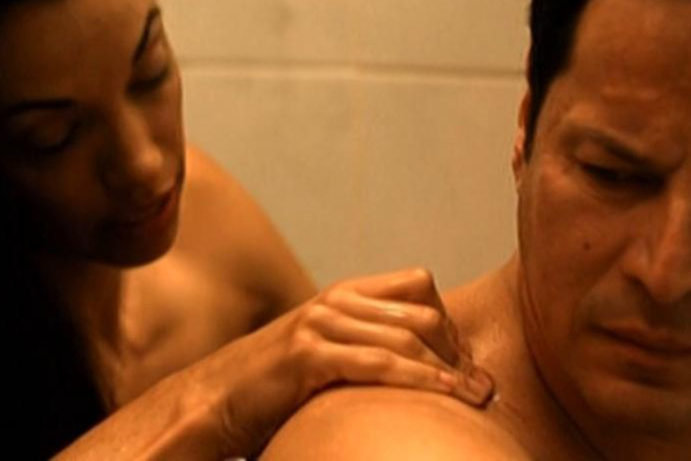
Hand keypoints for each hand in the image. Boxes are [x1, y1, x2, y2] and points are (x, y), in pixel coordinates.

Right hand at [195, 267, 493, 454]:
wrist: (210, 403)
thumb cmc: (271, 390)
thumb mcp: (325, 357)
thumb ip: (362, 350)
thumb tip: (417, 367)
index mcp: (342, 296)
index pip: (417, 287)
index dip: (451, 324)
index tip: (467, 365)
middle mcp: (335, 301)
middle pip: (421, 310)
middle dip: (457, 350)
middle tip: (481, 387)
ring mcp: (320, 324)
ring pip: (406, 337)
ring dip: (448, 370)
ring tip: (476, 398)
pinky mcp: (308, 355)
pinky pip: (378, 363)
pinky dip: (418, 380)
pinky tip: (442, 396)